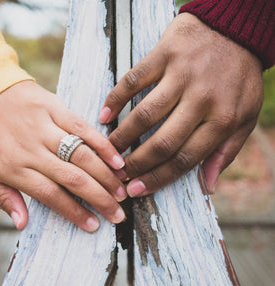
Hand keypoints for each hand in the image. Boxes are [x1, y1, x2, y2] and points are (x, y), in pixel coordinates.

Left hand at [0, 81, 126, 231]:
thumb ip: (3, 196)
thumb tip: (21, 224)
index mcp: (13, 168)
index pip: (51, 196)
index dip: (75, 212)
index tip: (94, 225)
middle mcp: (32, 150)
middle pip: (73, 179)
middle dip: (100, 198)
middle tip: (118, 212)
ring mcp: (45, 127)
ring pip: (82, 156)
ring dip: (105, 175)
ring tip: (121, 190)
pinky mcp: (54, 107)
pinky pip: (83, 128)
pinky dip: (102, 145)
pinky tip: (116, 160)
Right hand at [99, 13, 263, 195]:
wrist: (236, 31)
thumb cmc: (240, 78)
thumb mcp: (246, 117)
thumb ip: (226, 152)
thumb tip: (208, 187)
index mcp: (223, 120)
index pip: (185, 159)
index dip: (158, 178)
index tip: (138, 189)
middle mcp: (201, 99)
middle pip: (162, 142)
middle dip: (137, 163)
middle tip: (120, 173)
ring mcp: (181, 75)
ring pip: (145, 114)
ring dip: (123, 136)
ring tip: (110, 149)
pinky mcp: (165, 55)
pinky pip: (134, 80)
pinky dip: (116, 98)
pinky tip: (105, 115)